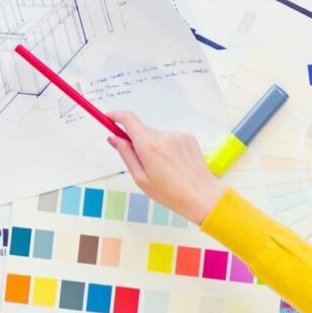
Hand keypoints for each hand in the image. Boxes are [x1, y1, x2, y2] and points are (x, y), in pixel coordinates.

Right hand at [106, 111, 224, 225]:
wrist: (202, 196)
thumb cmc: (171, 193)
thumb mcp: (141, 179)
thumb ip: (126, 155)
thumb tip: (114, 138)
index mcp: (149, 147)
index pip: (129, 119)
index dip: (116, 116)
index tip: (109, 118)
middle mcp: (164, 136)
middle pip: (142, 131)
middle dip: (137, 141)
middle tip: (141, 162)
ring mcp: (177, 136)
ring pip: (156, 136)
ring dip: (154, 146)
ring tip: (163, 168)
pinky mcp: (187, 138)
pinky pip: (170, 138)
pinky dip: (167, 148)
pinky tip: (173, 164)